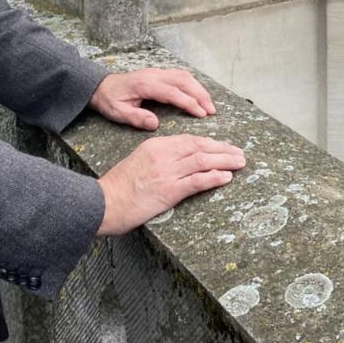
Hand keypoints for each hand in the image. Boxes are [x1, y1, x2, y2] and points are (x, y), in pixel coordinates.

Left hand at [89, 67, 214, 130]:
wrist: (101, 86)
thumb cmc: (110, 100)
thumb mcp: (118, 112)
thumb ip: (136, 118)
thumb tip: (155, 124)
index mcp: (145, 84)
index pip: (173, 92)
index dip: (189, 103)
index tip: (201, 114)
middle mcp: (154, 75)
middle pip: (183, 80)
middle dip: (200, 94)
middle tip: (211, 110)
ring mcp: (157, 72)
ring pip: (184, 76)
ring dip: (199, 89)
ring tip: (209, 105)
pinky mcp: (159, 74)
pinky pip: (180, 76)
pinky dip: (193, 85)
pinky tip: (198, 95)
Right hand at [97, 135, 244, 234]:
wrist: (103, 202)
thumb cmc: (118, 187)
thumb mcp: (138, 161)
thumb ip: (158, 158)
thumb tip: (180, 162)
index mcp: (155, 145)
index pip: (189, 140)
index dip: (210, 143)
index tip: (223, 146)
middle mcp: (163, 155)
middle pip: (200, 147)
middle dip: (223, 149)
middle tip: (239, 153)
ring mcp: (167, 172)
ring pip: (203, 161)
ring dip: (225, 161)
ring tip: (240, 162)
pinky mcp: (169, 191)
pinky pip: (197, 181)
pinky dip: (214, 177)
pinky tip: (226, 177)